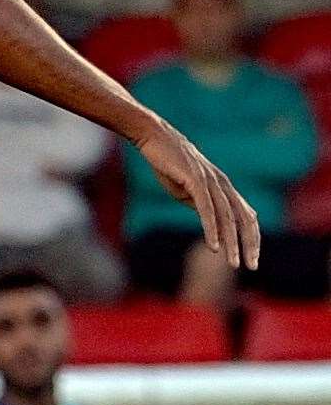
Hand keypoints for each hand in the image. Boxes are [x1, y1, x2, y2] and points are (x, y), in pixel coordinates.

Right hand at [136, 121, 260, 268]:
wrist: (153, 137)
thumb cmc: (168, 162)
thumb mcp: (187, 188)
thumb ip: (200, 203)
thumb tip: (209, 222)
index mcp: (223, 186)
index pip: (246, 215)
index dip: (252, 237)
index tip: (251, 257)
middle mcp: (222, 184)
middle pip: (244, 218)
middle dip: (249, 244)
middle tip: (251, 267)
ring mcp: (210, 181)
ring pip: (227, 217)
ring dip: (232, 243)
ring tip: (233, 263)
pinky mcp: (195, 180)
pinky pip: (207, 209)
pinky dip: (212, 229)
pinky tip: (213, 246)